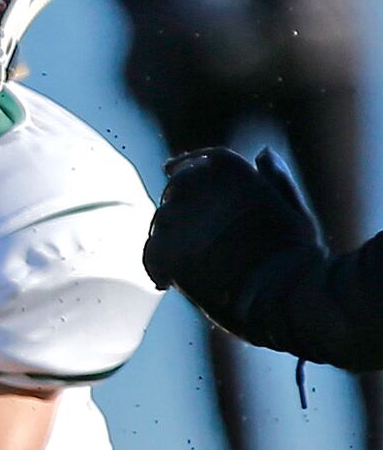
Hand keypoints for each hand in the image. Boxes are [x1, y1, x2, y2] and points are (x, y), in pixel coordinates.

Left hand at [143, 148, 321, 341]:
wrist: (288, 297)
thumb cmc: (298, 261)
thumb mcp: (296, 214)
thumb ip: (278, 182)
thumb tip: (261, 152)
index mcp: (247, 180)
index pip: (210, 160)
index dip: (189, 162)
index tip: (170, 168)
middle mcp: (214, 195)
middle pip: (179, 188)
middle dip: (175, 201)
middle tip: (181, 226)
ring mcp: (191, 223)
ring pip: (162, 218)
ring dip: (164, 233)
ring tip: (179, 257)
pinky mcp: (175, 253)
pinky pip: (151, 251)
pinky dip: (154, 264)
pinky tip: (165, 281)